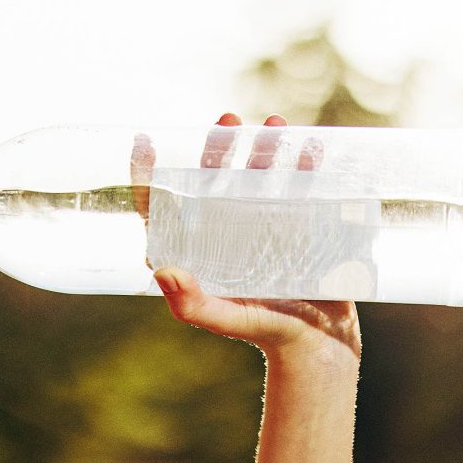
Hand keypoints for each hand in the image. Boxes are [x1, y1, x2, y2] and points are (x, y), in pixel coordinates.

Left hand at [134, 113, 360, 357]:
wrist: (318, 344)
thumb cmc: (262, 332)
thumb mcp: (223, 318)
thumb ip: (191, 303)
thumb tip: (162, 272)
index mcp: (196, 249)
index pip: (164, 206)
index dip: (149, 174)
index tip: (145, 141)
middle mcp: (224, 231)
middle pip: (214, 178)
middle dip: (220, 145)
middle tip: (229, 119)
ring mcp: (262, 225)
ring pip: (258, 175)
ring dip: (266, 146)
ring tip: (277, 124)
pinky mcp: (297, 226)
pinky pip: (301, 186)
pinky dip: (307, 165)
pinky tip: (312, 148)